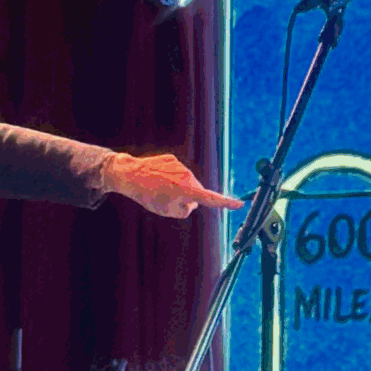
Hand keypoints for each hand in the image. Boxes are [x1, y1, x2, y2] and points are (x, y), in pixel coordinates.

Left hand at [103, 151, 241, 217]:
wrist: (130, 175)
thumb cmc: (148, 196)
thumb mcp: (167, 211)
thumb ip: (184, 210)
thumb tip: (192, 203)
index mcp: (187, 190)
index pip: (211, 199)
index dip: (226, 203)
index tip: (240, 204)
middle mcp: (187, 176)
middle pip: (197, 191)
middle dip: (189, 197)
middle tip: (169, 200)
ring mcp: (180, 166)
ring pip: (187, 181)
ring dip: (179, 187)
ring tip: (160, 188)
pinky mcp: (172, 159)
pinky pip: (177, 172)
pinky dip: (171, 177)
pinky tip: (158, 179)